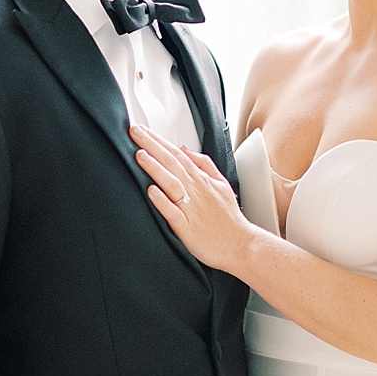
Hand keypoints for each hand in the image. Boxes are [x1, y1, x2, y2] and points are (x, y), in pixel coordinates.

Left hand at [131, 124, 257, 273]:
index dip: (159, 140)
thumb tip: (185, 149)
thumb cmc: (229, 219)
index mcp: (201, 180)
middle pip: (171, 162)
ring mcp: (191, 208)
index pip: (177, 154)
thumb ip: (204, 164)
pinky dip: (162, 201)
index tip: (142, 130)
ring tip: (139, 155)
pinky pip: (172, 212)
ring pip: (171, 183)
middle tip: (135, 132)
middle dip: (152, 146)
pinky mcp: (187, 227)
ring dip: (155, 168)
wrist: (241, 245)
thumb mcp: (222, 184)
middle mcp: (195, 190)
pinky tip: (151, 190)